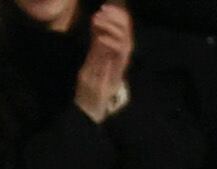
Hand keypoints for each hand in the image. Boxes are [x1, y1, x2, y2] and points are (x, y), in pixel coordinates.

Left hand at [76, 3, 132, 122]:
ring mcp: (116, 70)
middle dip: (118, 21)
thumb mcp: (92, 64)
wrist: (89, 111)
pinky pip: (115, 60)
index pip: (124, 36)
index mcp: (116, 60)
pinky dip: (109, 45)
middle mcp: (119, 64)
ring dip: (112, 30)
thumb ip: (97, 48)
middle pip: (127, 38)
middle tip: (104, 9)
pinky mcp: (110, 77)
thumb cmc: (90, 91)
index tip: (108, 7)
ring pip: (124, 46)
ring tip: (98, 19)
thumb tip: (99, 28)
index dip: (120, 20)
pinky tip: (100, 37)